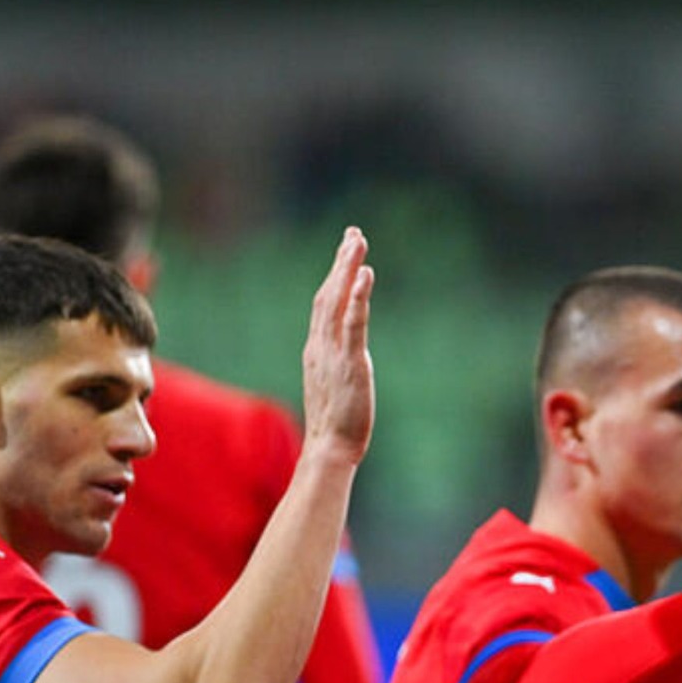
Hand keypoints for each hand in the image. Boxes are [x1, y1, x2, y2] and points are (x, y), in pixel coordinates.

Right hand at [302, 227, 375, 464]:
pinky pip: (352, 323)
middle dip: (340, 262)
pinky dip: (356, 297)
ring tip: (358, 241)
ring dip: (347, 269)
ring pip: (337, 301)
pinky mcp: (350, 362)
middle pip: (327, 294)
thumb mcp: (334, 386)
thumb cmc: (336, 425)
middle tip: (353, 234)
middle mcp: (321, 346)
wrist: (330, 448)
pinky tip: (364, 275)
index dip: (333, 277)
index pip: (323, 305)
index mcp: (317, 350)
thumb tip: (349, 355)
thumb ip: (338, 365)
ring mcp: (333, 352)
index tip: (345, 252)